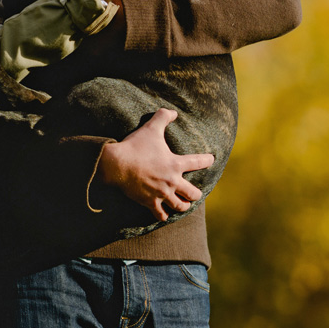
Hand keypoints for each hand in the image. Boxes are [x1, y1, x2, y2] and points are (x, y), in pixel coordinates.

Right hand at [96, 108, 214, 221]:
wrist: (117, 164)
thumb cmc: (135, 146)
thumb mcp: (150, 128)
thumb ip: (163, 117)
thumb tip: (173, 112)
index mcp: (175, 164)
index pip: (198, 162)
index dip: (207, 160)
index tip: (211, 159)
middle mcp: (172, 181)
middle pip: (193, 193)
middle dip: (196, 194)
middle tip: (195, 194)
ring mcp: (161, 194)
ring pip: (179, 206)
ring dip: (183, 206)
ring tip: (183, 205)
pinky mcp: (150, 202)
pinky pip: (160, 214)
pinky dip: (163, 215)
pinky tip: (164, 215)